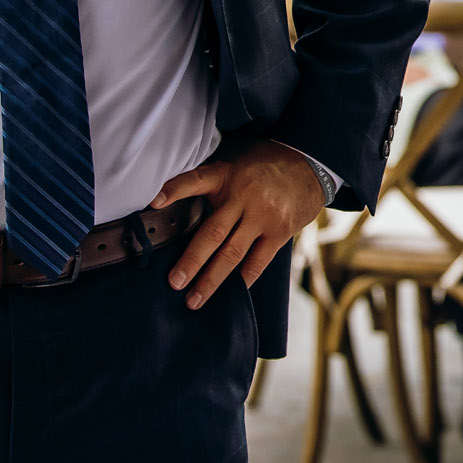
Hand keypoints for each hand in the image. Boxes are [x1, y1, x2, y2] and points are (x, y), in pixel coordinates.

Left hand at [152, 141, 328, 307]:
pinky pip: (258, 261)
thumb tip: (174, 205)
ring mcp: (263, 216)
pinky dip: (243, 279)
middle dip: (191, 261)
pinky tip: (231, 294)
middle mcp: (243, 196)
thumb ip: (211, 181)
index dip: (174, 191)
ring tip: (194, 299)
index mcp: (226, 175)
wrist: (309, 164)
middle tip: (174, 283)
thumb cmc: (263, 165)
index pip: (195, 180)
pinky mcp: (280, 231)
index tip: (153, 203)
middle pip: (212, 233)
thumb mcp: (235, 162)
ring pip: (232, 253)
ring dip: (211, 279)